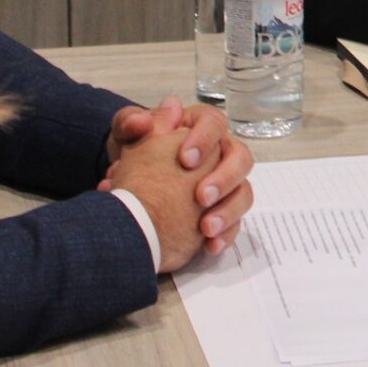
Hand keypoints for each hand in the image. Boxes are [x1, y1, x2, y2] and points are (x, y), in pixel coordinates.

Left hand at [97, 99, 231, 270]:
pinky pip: (236, 224)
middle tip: (201, 197)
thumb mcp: (123, 136)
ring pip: (244, 193)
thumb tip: (145, 121)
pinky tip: (209, 246)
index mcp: (198, 128)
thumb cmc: (131, 154)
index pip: (214, 123)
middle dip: (225, 178)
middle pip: (240, 158)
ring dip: (229, 211)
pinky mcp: (222, 212)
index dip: (205, 140)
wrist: (127, 187)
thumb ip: (128, 123)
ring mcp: (224, 184)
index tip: (185, 160)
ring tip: (206, 228)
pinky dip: (226, 235)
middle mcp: (219, 154)